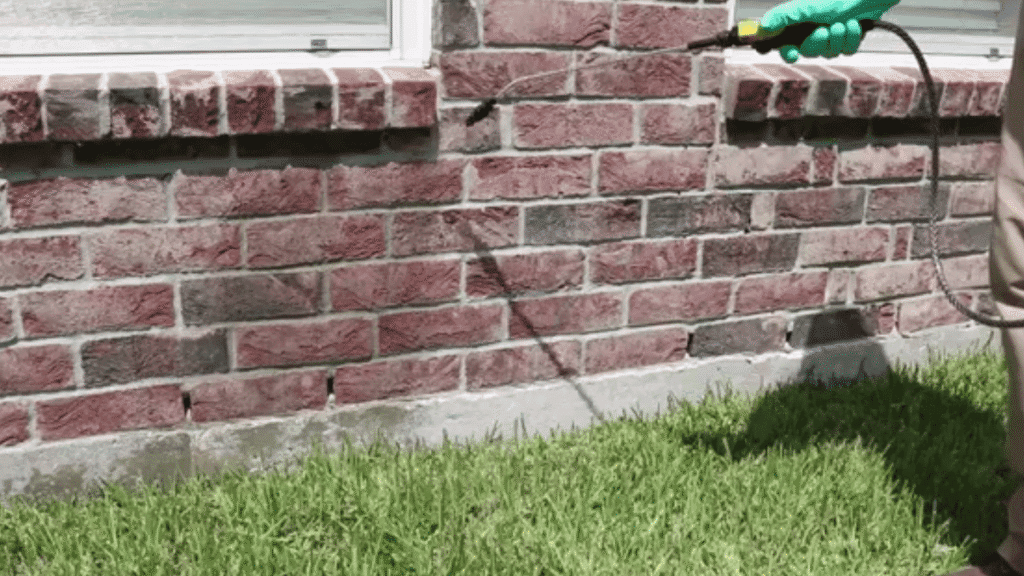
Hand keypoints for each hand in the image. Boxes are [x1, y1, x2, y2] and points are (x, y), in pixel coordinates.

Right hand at [761, 0, 899, 62]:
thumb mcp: (804, 7)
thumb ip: (782, 16)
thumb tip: (763, 27)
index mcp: (800, 25)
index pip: (786, 46)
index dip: (787, 53)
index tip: (792, 54)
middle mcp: (813, 32)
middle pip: (809, 52)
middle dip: (818, 43)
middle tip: (824, 30)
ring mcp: (831, 38)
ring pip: (829, 53)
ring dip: (837, 38)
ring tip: (842, 23)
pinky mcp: (848, 41)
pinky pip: (846, 51)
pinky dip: (851, 38)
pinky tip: (853, 25)